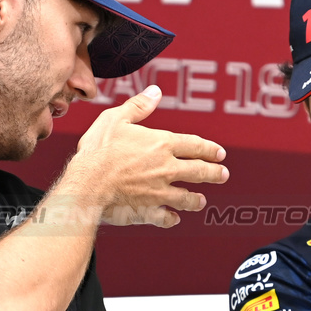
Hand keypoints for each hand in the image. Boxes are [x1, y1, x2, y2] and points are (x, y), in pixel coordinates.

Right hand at [70, 86, 228, 227]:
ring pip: (187, 197)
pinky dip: (171, 218)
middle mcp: (166, 168)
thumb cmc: (99, 149)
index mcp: (162, 144)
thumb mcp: (116, 118)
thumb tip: (155, 92)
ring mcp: (159, 190)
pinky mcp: (148, 208)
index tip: (220, 153)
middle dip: (214, 173)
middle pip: (199, 171)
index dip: (210, 149)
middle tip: (223, 174)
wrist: (87, 182)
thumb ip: (139, 106)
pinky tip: (174, 219)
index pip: (195, 146)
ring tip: (201, 201)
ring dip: (196, 199)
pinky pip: (165, 216)